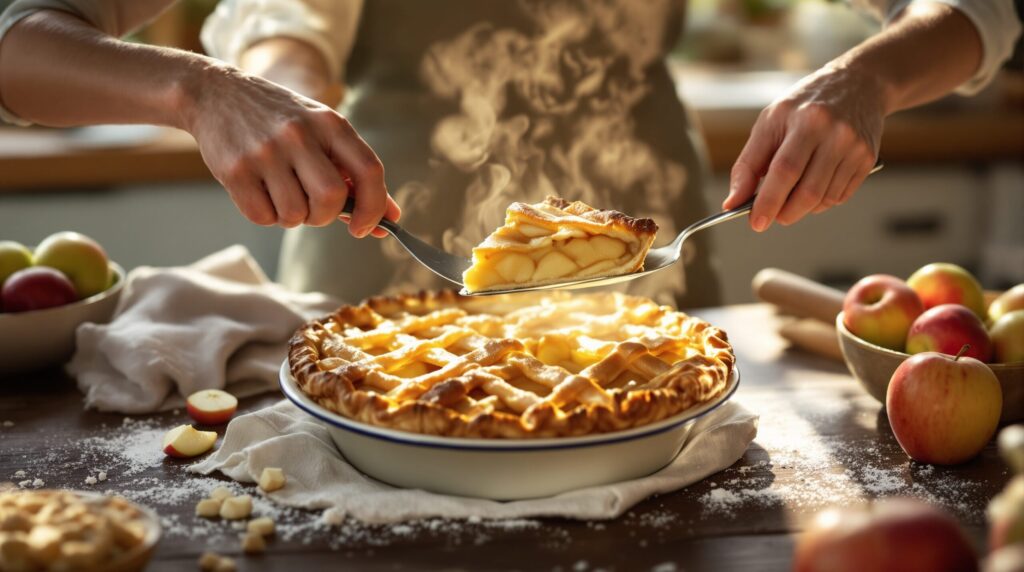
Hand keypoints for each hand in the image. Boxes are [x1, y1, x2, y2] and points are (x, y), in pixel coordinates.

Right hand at [181, 62, 399, 236]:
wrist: (215, 94)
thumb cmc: (280, 120)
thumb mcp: (322, 132)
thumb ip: (356, 172)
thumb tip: (390, 219)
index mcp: (330, 123)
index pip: (369, 170)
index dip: (375, 207)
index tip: (365, 227)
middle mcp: (299, 135)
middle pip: (331, 199)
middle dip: (325, 216)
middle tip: (313, 209)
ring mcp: (265, 152)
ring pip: (295, 215)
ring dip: (292, 217)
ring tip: (281, 191)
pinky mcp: (235, 171)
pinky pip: (263, 218)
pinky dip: (266, 215)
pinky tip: (259, 190)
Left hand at [723, 64, 883, 230]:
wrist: (859, 83)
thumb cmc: (805, 105)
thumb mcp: (770, 122)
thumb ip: (749, 163)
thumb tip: (733, 202)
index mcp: (805, 120)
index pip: (784, 170)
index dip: (768, 201)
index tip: (756, 223)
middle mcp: (833, 133)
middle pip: (807, 190)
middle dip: (784, 212)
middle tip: (772, 217)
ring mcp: (854, 147)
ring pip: (823, 198)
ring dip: (801, 209)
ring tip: (790, 198)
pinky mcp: (867, 158)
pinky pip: (840, 196)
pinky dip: (820, 202)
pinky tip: (812, 188)